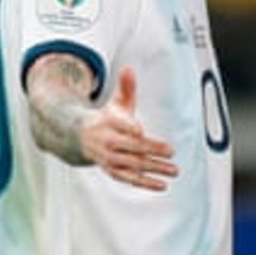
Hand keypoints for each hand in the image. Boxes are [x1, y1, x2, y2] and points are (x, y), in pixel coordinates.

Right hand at [80, 67, 176, 190]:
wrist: (82, 137)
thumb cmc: (107, 118)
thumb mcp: (116, 102)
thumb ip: (126, 87)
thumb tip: (129, 69)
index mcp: (108, 123)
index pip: (119, 125)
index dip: (128, 127)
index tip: (140, 130)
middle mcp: (107, 142)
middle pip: (130, 147)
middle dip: (151, 150)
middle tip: (172, 153)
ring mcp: (109, 158)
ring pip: (132, 165)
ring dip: (153, 169)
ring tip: (174, 171)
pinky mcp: (112, 170)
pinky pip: (129, 179)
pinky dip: (145, 184)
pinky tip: (162, 185)